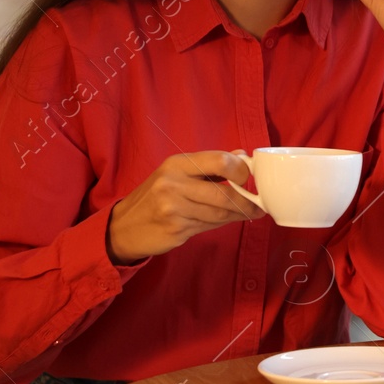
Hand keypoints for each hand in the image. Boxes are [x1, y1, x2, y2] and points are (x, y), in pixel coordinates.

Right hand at [107, 151, 265, 263]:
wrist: (124, 226)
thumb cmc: (154, 196)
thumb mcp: (176, 172)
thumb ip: (209, 165)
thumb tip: (241, 154)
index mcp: (177, 164)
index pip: (219, 161)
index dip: (241, 170)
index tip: (249, 178)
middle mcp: (173, 184)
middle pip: (224, 193)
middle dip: (247, 201)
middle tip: (260, 204)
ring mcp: (173, 208)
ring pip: (220, 212)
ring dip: (239, 214)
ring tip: (250, 213)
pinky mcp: (176, 229)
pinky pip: (210, 225)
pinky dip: (223, 223)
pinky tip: (228, 220)